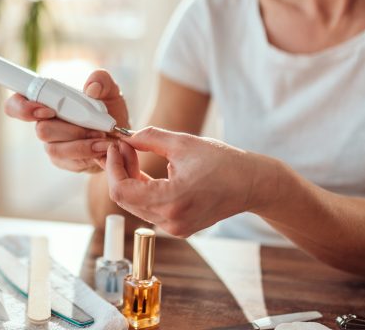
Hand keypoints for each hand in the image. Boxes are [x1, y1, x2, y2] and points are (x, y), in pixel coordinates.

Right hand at [3, 70, 129, 172]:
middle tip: (93, 125)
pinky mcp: (64, 161)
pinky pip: (70, 162)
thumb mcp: (110, 89)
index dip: (22, 108)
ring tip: (102, 137)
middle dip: (68, 128)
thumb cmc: (108, 109)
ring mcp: (52, 144)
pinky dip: (89, 154)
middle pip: (41, 130)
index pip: (16, 104)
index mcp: (46, 102)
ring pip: (55, 148)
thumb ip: (101, 80)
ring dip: (81, 143)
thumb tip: (91, 88)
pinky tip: (103, 147)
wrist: (119, 135)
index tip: (47, 110)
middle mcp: (44, 124)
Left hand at [105, 127, 277, 236]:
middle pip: (125, 199)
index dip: (112, 167)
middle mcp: (170, 221)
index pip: (121, 191)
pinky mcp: (178, 227)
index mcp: (171, 201)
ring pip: (135, 205)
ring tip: (134, 153)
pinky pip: (149, 209)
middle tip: (123, 145)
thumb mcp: (183, 143)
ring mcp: (174, 228)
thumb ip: (148, 138)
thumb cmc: (223, 161)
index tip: (115, 146)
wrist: (252, 183)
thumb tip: (125, 137)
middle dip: (119, 170)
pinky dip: (142, 189)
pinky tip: (144, 169)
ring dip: (129, 179)